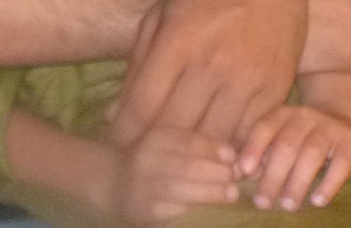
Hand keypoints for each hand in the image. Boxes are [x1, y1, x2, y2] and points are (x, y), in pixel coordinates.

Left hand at [112, 0, 314, 147]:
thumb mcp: (159, 14)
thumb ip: (137, 65)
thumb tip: (114, 115)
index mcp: (175, 43)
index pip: (143, 107)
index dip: (126, 135)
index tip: (118, 145)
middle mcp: (211, 64)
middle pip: (177, 130)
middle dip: (156, 150)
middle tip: (144, 160)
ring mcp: (247, 79)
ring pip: (214, 139)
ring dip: (194, 155)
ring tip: (177, 160)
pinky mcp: (276, 89)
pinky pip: (249, 134)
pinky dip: (230, 148)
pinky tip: (215, 151)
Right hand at [112, 125, 240, 226]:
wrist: (114, 183)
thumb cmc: (152, 162)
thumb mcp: (168, 145)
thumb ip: (197, 148)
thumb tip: (233, 156)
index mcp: (155, 139)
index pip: (187, 141)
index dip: (213, 149)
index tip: (233, 156)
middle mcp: (147, 160)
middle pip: (187, 165)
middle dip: (216, 172)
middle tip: (236, 177)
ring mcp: (145, 186)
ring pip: (182, 189)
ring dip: (211, 191)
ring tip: (231, 193)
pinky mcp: (148, 210)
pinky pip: (175, 209)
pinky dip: (195, 208)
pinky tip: (210, 209)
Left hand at [237, 101, 350, 210]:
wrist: (346, 119)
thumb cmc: (304, 136)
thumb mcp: (283, 137)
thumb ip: (264, 153)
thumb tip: (243, 172)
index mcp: (282, 114)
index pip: (264, 129)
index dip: (253, 148)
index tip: (244, 171)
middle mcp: (304, 117)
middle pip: (286, 146)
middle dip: (273, 176)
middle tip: (262, 202)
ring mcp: (330, 129)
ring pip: (311, 154)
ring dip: (298, 182)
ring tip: (288, 206)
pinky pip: (341, 165)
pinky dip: (329, 184)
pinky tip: (318, 202)